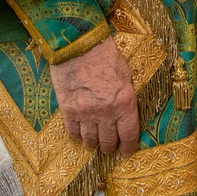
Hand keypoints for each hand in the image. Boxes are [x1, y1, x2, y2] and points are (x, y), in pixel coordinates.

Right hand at [51, 34, 139, 154]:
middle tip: (109, 147)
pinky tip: (79, 133)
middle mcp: (106, 112)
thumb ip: (125, 98)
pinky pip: (72, 132)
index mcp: (125, 102)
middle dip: (109, 147)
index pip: (128, 135)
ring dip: (93, 144)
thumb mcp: (125, 76)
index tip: (125, 152)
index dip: (127, 147)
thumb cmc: (105, 55)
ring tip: (93, 143)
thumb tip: (125, 114)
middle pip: (108, 141)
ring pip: (90, 140)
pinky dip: (77, 135)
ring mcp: (86, 113)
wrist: (78, 44)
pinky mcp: (68, 110)